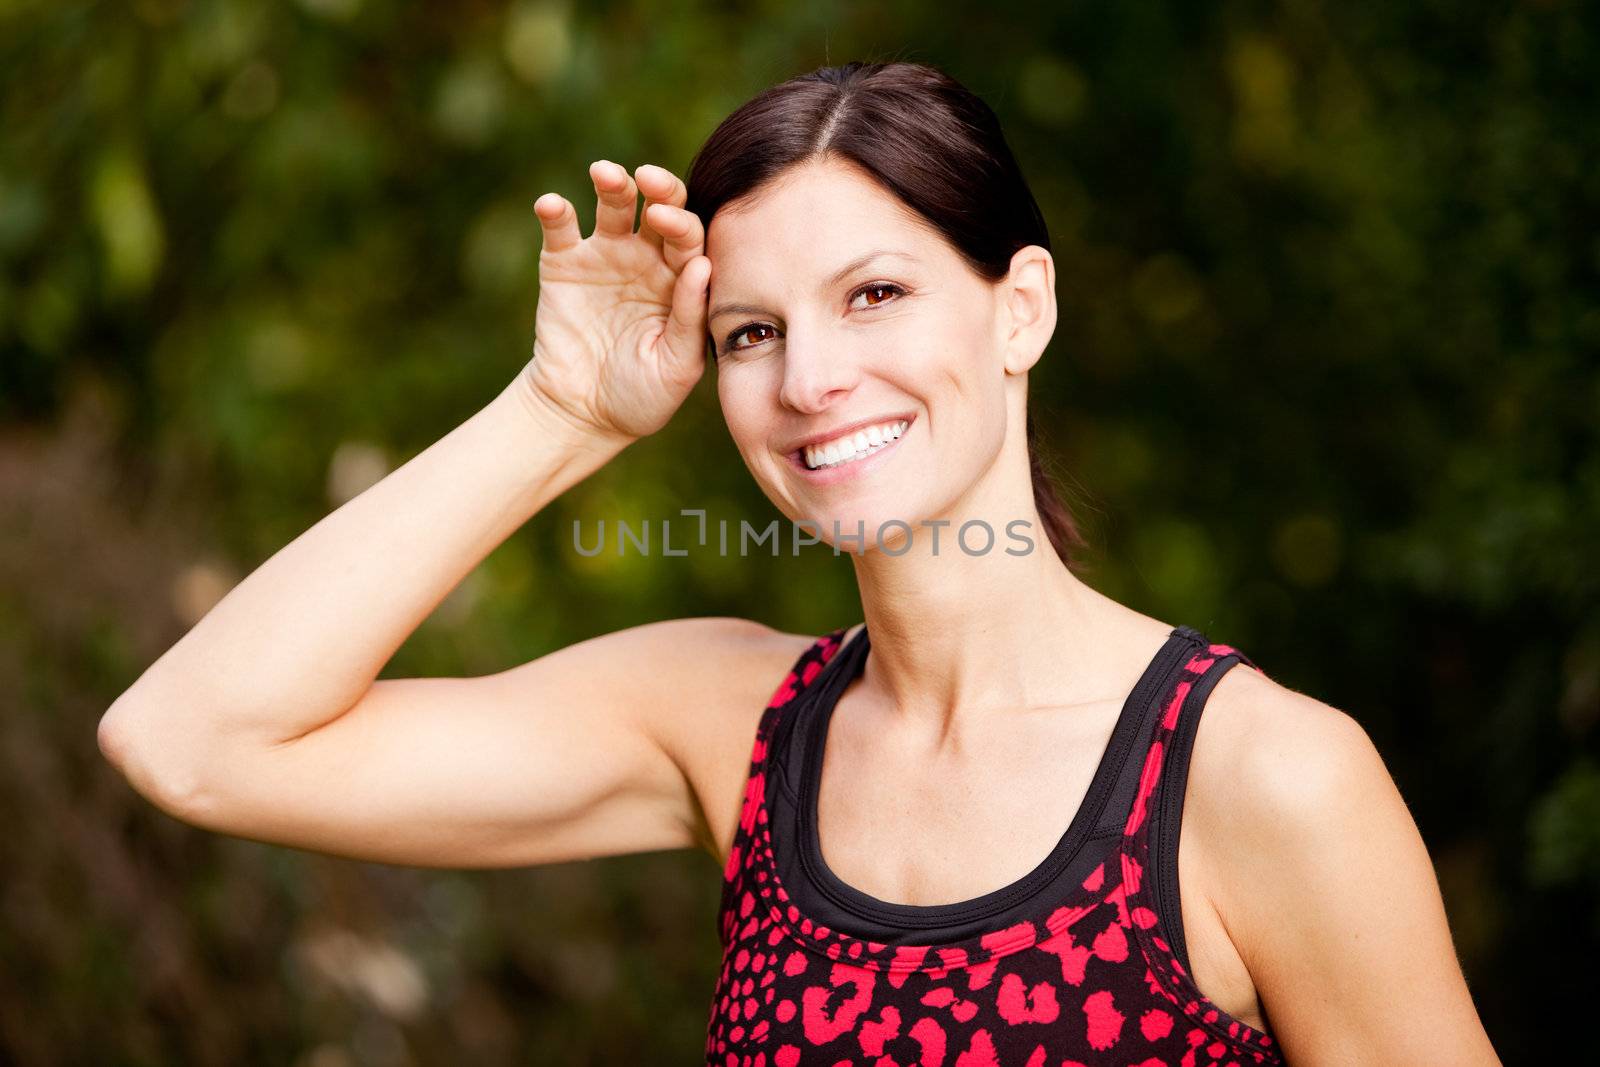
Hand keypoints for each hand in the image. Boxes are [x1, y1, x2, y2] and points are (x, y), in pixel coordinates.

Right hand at [517, 160, 710, 442]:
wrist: (585, 414)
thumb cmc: (644, 395)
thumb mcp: (676, 366)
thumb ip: (690, 317)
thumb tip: (702, 265)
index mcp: (682, 279)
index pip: (690, 239)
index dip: (682, 224)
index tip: (668, 221)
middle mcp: (648, 258)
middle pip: (660, 208)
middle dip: (659, 188)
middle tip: (648, 179)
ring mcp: (605, 256)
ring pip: (614, 206)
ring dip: (612, 184)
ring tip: (604, 173)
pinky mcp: (563, 263)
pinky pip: (560, 228)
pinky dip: (554, 211)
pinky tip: (552, 205)